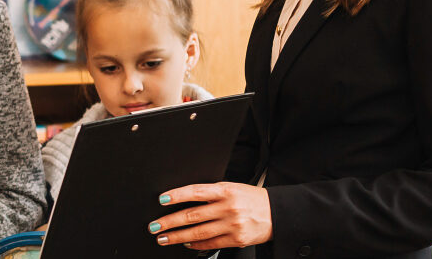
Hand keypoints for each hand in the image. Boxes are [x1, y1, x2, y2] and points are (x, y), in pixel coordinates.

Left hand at [149, 182, 271, 249]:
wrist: (276, 213)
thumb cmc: (250, 198)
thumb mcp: (231, 187)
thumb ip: (210, 193)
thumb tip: (183, 198)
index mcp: (225, 190)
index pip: (195, 192)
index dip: (177, 195)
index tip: (161, 200)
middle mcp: (228, 207)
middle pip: (192, 215)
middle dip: (169, 222)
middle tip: (155, 226)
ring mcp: (232, 225)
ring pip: (198, 232)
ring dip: (177, 236)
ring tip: (163, 238)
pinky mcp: (236, 239)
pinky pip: (211, 243)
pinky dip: (195, 244)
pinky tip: (185, 243)